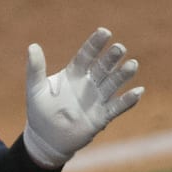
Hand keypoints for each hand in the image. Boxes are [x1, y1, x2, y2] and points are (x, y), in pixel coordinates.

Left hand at [23, 27, 143, 167]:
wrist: (46, 139)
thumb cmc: (40, 111)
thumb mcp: (35, 89)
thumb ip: (35, 69)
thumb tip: (32, 46)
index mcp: (74, 74)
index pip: (86, 55)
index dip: (95, 44)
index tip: (104, 32)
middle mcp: (88, 83)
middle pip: (102, 68)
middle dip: (111, 58)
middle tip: (119, 48)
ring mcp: (97, 99)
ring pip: (112, 84)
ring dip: (122, 75)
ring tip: (133, 64)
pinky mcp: (102, 116)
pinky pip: (116, 107)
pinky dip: (127, 100)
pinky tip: (138, 91)